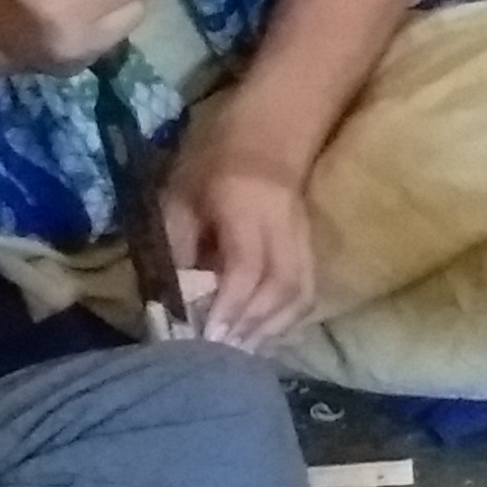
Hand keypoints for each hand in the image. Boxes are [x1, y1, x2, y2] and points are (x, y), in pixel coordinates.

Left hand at [159, 113, 319, 353]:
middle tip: (222, 356)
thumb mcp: (179, 195)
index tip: (208, 335)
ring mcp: (302, 236)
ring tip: (242, 355)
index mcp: (246, 204)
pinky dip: (287, 322)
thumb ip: (177, 246)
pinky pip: (307, 293)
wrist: (268, 130)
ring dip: (271, 329)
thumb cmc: (211, 160)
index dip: (229, 304)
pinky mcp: (311, 247)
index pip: (247, 264)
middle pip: (279, 285)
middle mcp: (282, 223)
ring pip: (298, 293)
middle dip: (250, 325)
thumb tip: (175, 302)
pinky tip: (265, 338)